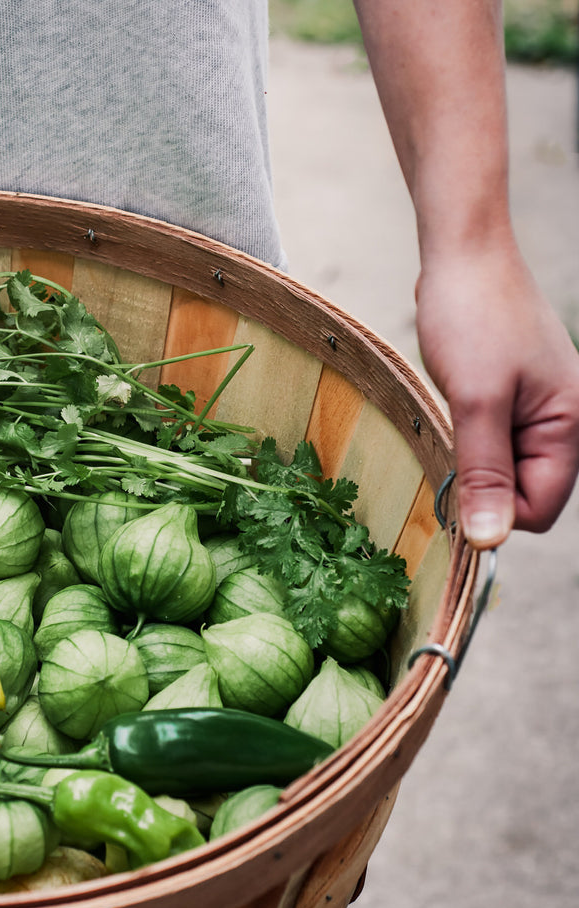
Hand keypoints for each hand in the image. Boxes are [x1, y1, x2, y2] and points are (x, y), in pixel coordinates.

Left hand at [415, 239, 578, 548]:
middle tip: (452, 442)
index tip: (456, 488)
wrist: (464, 255)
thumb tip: (490, 540)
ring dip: (473, 459)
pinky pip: (493, 443)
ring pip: (505, 469)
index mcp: (568, 424)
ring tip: (455, 416)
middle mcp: (561, 422)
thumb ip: (485, 472)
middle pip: (525, 492)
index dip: (497, 511)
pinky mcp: (511, 398)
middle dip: (484, 483)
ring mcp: (536, 409)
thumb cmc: (474, 316)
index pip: (541, 508)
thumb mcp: (476, 401)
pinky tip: (455, 409)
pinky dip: (469, 439)